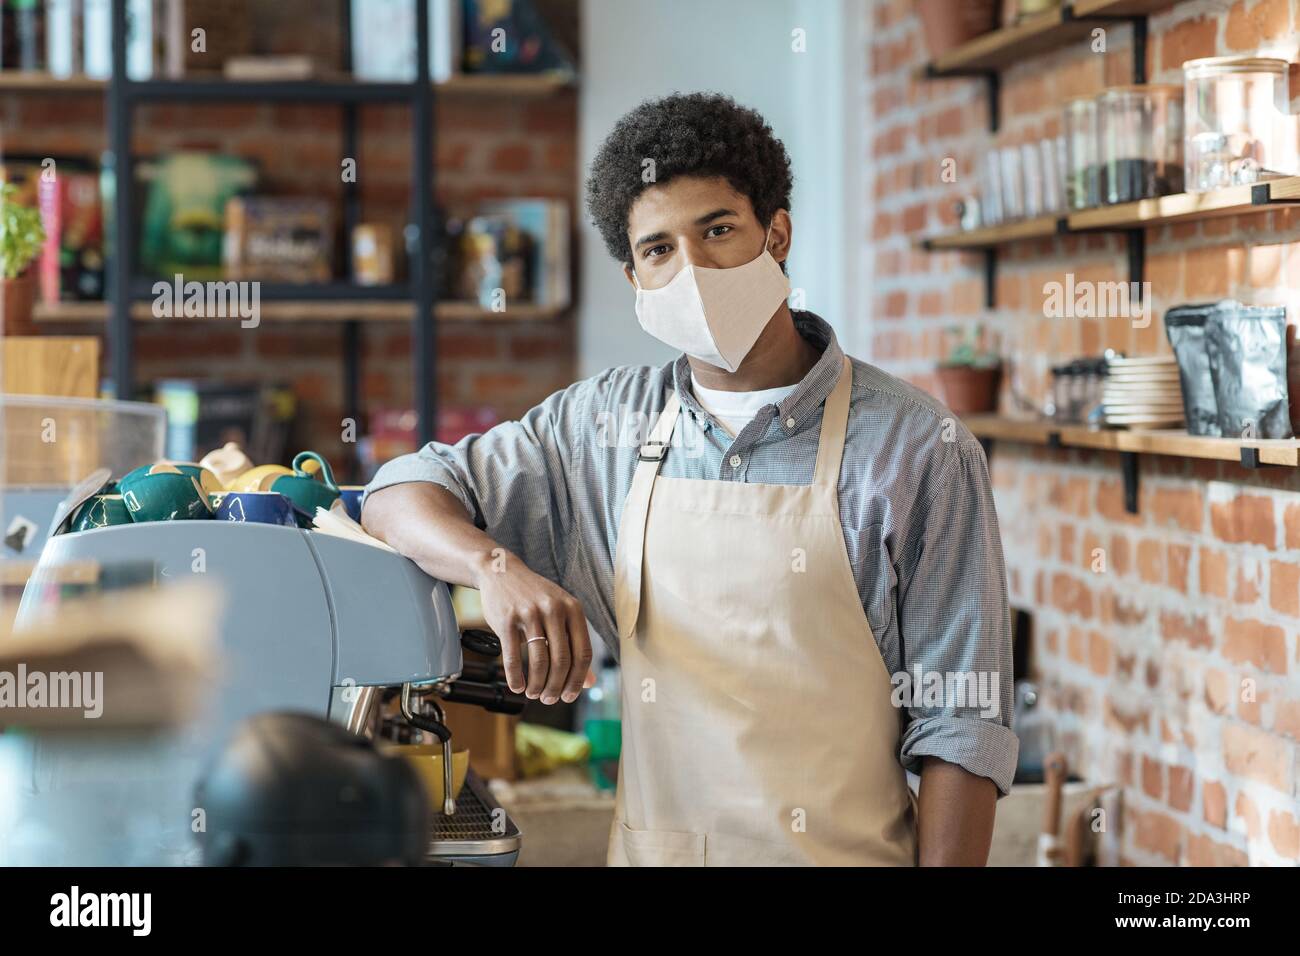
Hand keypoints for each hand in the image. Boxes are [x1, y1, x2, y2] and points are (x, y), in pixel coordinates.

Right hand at [475, 552, 592, 704]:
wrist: (502, 572)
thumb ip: (576, 645)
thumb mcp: (561, 613)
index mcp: (573, 608)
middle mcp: (554, 609)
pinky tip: (517, 686)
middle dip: (557, 687)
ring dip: (537, 685)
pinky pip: (513, 657)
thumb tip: (590, 683)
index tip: (570, 696)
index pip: (583, 653)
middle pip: (562, 661)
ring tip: (534, 694)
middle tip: (550, 700)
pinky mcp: (507, 620)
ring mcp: (530, 613)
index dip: (578, 680)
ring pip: (539, 661)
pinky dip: (516, 677)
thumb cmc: (535, 597)